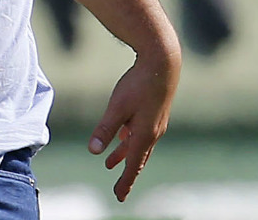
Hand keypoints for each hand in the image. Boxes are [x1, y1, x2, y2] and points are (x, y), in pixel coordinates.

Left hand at [88, 49, 179, 201]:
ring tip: (110, 163)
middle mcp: (153, 132)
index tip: (119, 196)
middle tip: (119, 190)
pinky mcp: (154, 111)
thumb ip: (105, 129)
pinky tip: (122, 135)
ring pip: (139, 144)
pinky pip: (141, 132)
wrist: (163, 61)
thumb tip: (93, 151)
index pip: (133, 165)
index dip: (125, 182)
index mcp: (144, 134)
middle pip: (138, 159)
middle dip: (127, 174)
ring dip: (125, 155)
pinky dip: (130, 139)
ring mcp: (155, 122)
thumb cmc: (139, 83)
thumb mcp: (117, 107)